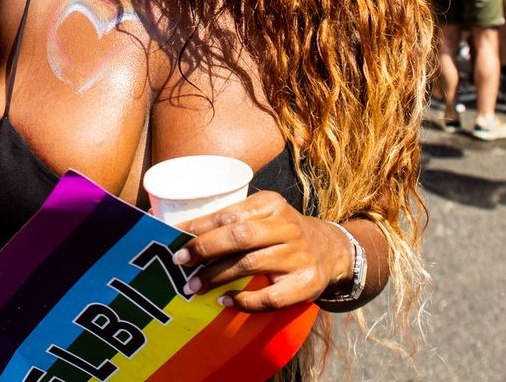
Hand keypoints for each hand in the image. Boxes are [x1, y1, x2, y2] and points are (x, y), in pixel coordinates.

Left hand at [173, 192, 350, 311]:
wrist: (331, 251)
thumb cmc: (282, 233)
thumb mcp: (265, 215)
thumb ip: (234, 221)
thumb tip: (183, 233)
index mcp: (272, 204)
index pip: (230, 214)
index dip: (200, 226)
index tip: (175, 237)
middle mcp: (287, 227)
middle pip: (239, 236)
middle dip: (205, 248)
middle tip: (181, 261)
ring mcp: (298, 255)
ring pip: (250, 264)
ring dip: (216, 277)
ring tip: (193, 286)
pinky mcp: (306, 283)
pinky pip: (270, 296)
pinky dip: (244, 301)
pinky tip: (226, 301)